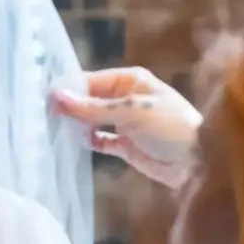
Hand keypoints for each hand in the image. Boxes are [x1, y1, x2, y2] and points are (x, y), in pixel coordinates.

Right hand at [50, 67, 202, 189]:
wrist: (200, 162)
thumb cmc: (171, 127)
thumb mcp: (132, 112)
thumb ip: (93, 108)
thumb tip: (56, 97)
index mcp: (129, 81)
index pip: (89, 80)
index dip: (67, 90)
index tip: (43, 102)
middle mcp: (124, 97)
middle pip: (87, 99)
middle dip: (68, 107)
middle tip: (42, 118)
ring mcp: (124, 121)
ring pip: (90, 119)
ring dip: (74, 124)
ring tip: (50, 130)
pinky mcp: (124, 144)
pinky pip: (99, 140)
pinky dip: (86, 141)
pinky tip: (72, 144)